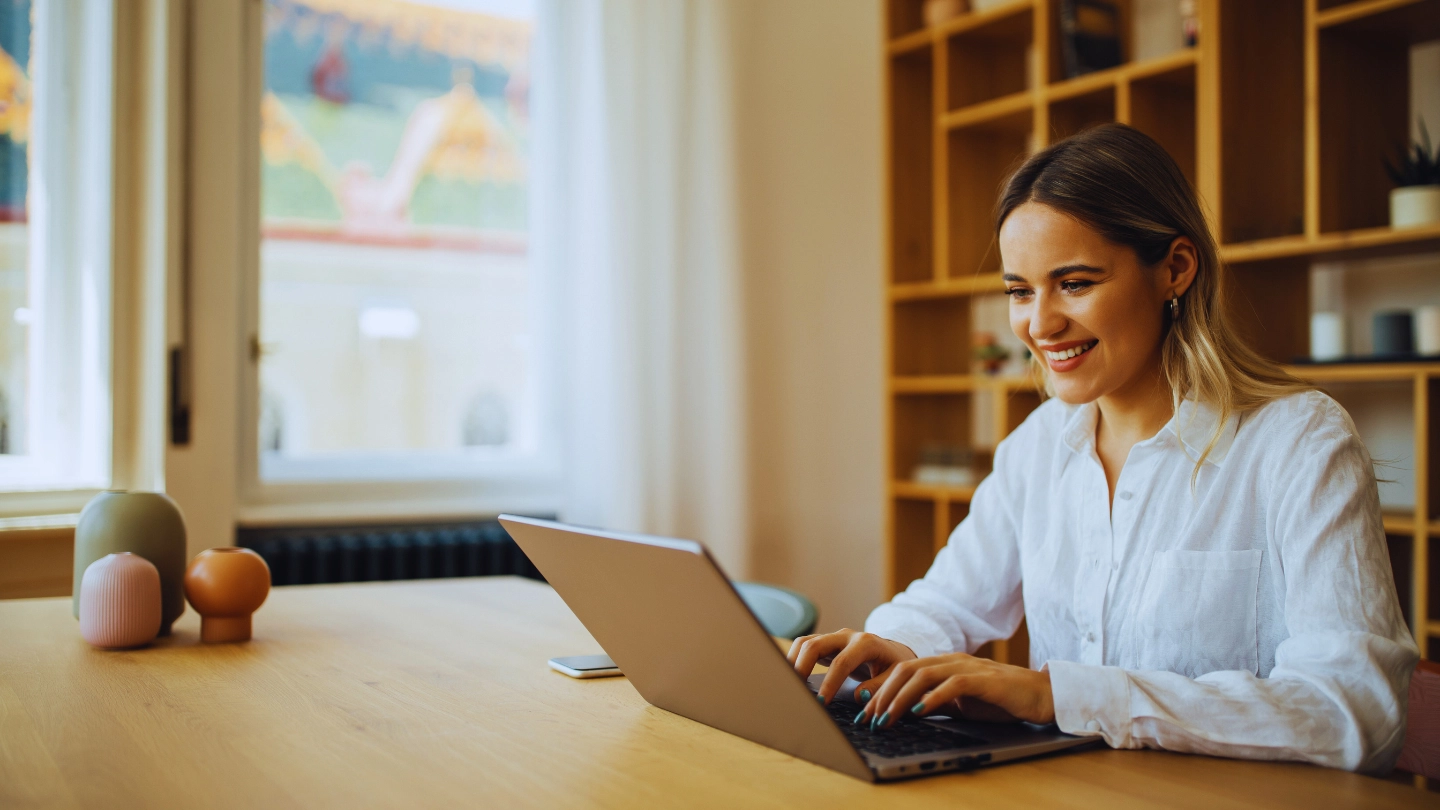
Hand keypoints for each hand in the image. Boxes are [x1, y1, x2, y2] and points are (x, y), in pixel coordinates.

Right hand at [787, 628, 917, 707]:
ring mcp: (834, 638)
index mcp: (866, 643)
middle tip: (795, 692)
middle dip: (801, 668)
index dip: (830, 683)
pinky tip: (792, 678)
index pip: (842, 663)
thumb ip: (880, 687)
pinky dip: (794, 660)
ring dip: (793, 662)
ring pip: (805, 643)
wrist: (893, 652)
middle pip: (815, 645)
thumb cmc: (894, 666)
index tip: (821, 703)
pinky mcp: (825, 644)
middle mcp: (846, 636)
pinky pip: (804, 647)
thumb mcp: (895, 677)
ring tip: (788, 685)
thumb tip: (859, 697)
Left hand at [860, 652, 1054, 729]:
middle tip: (868, 718)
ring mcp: (968, 667)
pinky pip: (952, 684)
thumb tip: (902, 714)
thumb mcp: (959, 704)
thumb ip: (934, 703)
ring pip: (923, 675)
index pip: (902, 672)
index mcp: (943, 664)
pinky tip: (918, 711)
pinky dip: (932, 697)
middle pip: (906, 670)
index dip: (879, 690)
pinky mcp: (985, 679)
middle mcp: (951, 661)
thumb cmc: (1000, 700)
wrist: (1040, 695)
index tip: (862, 711)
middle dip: (882, 695)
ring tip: (886, 718)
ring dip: (899, 698)